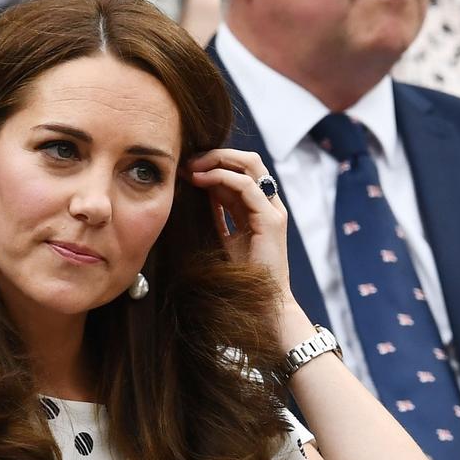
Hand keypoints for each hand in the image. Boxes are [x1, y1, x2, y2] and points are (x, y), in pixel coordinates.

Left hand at [184, 149, 291, 297]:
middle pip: (248, 160)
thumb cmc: (242, 277)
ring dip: (217, 160)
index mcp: (260, 208)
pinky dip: (221, 178)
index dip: (215, 162)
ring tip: (192, 167)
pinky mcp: (271, 220)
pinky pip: (246, 186)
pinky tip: (201, 180)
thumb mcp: (226, 236)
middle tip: (188, 161)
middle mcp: (269, 205)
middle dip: (216, 154)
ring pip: (249, 165)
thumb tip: (201, 185)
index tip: (187, 167)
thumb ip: (219, 212)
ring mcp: (272, 211)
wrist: (261, 305)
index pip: (241, 170)